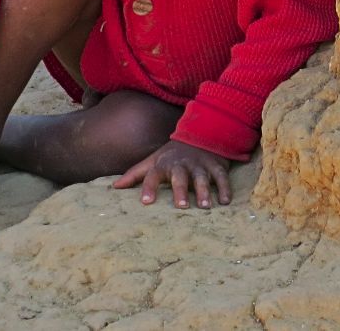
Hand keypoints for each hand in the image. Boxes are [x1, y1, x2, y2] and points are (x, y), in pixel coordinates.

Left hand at [113, 140, 232, 208]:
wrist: (199, 134)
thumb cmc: (171, 155)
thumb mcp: (153, 160)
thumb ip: (135, 174)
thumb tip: (114, 187)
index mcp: (163, 164)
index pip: (152, 175)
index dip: (148, 187)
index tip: (145, 202)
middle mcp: (181, 164)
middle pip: (180, 177)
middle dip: (180, 190)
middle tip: (181, 206)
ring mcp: (199, 164)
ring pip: (202, 178)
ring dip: (204, 191)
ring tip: (205, 206)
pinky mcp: (216, 165)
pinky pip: (221, 177)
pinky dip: (224, 188)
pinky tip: (225, 201)